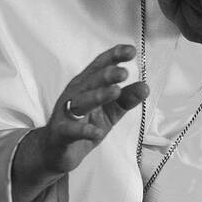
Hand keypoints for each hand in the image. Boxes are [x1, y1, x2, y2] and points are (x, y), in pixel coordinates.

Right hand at [11, 46, 148, 201]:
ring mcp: (66, 114)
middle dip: (107, 75)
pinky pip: (72, 131)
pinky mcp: (62, 134)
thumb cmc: (84, 125)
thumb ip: (126, 99)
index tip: (131, 50)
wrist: (56, 151)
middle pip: (91, 82)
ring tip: (116, 91)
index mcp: (86, 86)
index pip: (99, 67)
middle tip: (124, 72)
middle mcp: (75, 95)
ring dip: (98, 96)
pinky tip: (96, 132)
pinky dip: (84, 131)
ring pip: (81, 102)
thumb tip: (145, 87)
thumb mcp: (109, 112)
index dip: (113, 57)